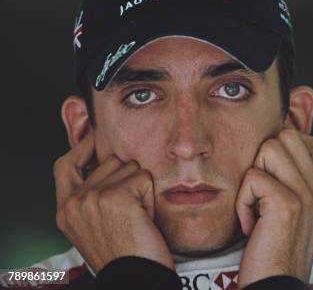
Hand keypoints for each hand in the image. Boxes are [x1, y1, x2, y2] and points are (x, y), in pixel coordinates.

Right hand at [53, 133, 173, 272]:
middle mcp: (74, 202)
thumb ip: (91, 194)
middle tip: (129, 211)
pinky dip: (149, 196)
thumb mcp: (95, 222)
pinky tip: (144, 218)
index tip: (95, 135)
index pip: (65, 164)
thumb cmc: (123, 252)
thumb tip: (105, 159)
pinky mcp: (116, 196)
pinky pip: (144, 177)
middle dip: (127, 180)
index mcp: (65, 209)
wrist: (134, 276)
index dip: (82, 147)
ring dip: (139, 188)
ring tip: (136, 216)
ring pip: (130, 167)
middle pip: (109, 161)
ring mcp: (92, 198)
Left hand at [235, 127, 312, 287]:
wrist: (277, 286)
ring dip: (253, 176)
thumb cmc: (278, 253)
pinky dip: (242, 201)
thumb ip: (300, 186)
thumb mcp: (301, 218)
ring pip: (270, 148)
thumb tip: (279, 152)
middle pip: (288, 136)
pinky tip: (251, 224)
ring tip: (257, 205)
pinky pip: (253, 177)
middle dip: (265, 159)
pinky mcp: (287, 205)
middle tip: (263, 191)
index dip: (291, 150)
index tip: (276, 178)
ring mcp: (308, 196)